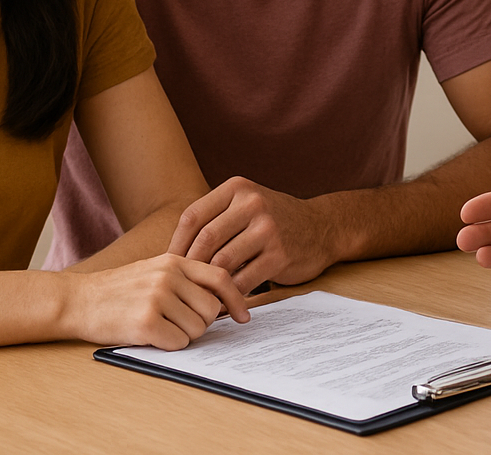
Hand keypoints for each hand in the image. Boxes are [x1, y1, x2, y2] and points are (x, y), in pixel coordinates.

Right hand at [65, 253, 250, 349]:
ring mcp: (157, 297)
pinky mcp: (146, 321)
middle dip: (200, 323)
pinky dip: (168, 345)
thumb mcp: (153, 270)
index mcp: (174, 261)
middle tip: (176, 323)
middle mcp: (168, 275)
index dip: (236, 299)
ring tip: (158, 326)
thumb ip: (184, 279)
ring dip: (182, 336)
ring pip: (197, 329)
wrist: (78, 300)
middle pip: (211, 310)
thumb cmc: (118, 290)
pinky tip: (149, 335)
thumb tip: (222, 301)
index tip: (244, 316)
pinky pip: (178, 343)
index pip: (220, 277)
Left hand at [170, 178, 341, 295]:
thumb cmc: (274, 221)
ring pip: (222, 262)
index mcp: (237, 188)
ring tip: (198, 297)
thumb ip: (215, 219)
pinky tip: (223, 303)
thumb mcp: (246, 204)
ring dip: (208, 284)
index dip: (176, 244)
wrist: (322, 227)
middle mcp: (253, 204)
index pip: (193, 216)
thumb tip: (172, 254)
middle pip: (205, 239)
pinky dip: (229, 295)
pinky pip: (244, 280)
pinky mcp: (280, 255)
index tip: (168, 266)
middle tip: (180, 287)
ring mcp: (268, 229)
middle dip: (189, 267)